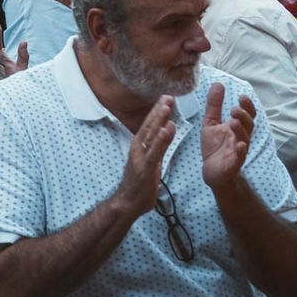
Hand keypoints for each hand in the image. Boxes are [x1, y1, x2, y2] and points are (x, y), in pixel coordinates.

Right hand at [114, 96, 175, 215]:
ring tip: (167, 106)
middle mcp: (138, 147)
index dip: (158, 110)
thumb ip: (161, 145)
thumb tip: (168, 127)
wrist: (128, 201)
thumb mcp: (153, 160)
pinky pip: (155, 151)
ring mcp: (141, 156)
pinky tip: (166, 129)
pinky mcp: (145, 167)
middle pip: (150, 125)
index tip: (166, 97)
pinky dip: (161, 140)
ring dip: (159, 119)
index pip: (150, 124)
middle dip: (159, 110)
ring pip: (151, 135)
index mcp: (140, 145)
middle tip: (168, 95)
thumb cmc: (140, 182)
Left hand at [201, 84, 255, 189]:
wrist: (213, 171)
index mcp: (237, 127)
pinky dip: (240, 151)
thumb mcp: (211, 122)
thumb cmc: (215, 146)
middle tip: (234, 109)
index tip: (242, 96)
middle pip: (248, 125)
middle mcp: (241, 138)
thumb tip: (218, 83)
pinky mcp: (233, 163)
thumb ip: (214, 105)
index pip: (248, 115)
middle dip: (244, 116)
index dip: (248, 106)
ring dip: (240, 130)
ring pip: (245, 139)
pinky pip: (240, 157)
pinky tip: (239, 145)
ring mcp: (238, 150)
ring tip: (233, 122)